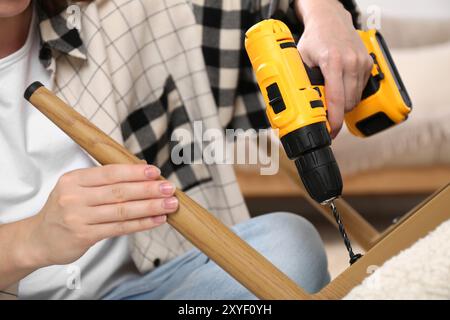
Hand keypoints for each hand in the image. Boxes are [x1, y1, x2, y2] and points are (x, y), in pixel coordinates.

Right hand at [24, 164, 177, 266]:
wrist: (38, 239)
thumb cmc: (65, 210)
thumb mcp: (77, 188)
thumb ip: (105, 179)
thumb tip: (142, 168)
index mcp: (74, 179)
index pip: (110, 173)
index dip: (134, 172)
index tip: (155, 172)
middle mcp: (75, 197)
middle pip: (119, 192)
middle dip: (148, 189)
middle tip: (170, 188)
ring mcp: (79, 218)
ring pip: (122, 211)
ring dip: (150, 207)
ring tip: (170, 204)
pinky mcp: (84, 236)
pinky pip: (119, 228)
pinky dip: (141, 224)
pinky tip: (157, 220)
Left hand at [295, 0, 372, 137]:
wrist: (330, 19)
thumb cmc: (315, 39)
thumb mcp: (300, 59)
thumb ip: (302, 81)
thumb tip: (299, 105)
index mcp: (332, 62)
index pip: (336, 100)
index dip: (334, 120)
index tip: (330, 131)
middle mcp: (350, 62)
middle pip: (348, 103)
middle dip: (337, 114)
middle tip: (326, 117)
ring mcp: (362, 62)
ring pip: (356, 98)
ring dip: (344, 105)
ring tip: (331, 102)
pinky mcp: (369, 63)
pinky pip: (361, 89)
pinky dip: (351, 94)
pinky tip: (340, 88)